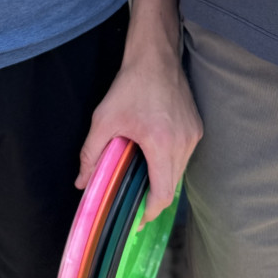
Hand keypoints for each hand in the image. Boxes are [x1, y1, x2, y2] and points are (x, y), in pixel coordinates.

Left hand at [77, 36, 201, 223]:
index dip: (149, 212)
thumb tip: (82, 182)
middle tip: (134, 202)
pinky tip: (154, 156)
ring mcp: (193, 134)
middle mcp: (183, 141)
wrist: (155, 57)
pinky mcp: (196, 126)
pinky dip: (170, 163)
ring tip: (142, 177)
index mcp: (162, 143)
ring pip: (179, 171)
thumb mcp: (104, 119)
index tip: (136, 220)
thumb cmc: (131, 85)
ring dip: (163, 179)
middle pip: (172, 186)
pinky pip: (184, 155)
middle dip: (154, 198)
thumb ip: (91, 154)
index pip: (163, 194)